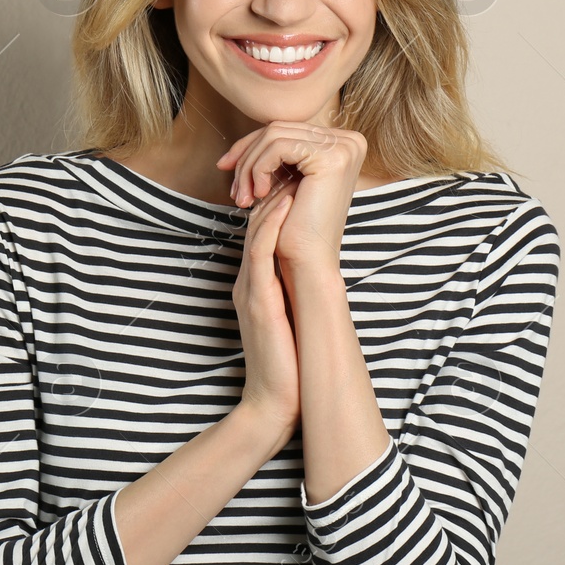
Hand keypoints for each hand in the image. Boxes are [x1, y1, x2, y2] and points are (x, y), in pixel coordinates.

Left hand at [216, 122, 365, 273]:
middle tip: (233, 189)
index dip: (250, 146)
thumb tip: (246, 138)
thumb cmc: (294, 228)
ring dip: (248, 167)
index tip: (225, 166)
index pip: (286, 130)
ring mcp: (345, 146)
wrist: (308, 263)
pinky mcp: (333, 156)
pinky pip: (278, 146)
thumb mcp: (284, 181)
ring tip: (243, 198)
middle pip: (279, 128)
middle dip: (246, 156)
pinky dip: (258, 169)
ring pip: (273, 135)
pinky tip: (259, 196)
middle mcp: (350, 140)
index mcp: (343, 143)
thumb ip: (275, 153)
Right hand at [231, 174, 300, 434]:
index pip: (261, 227)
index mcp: (255, 281)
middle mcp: (248, 280)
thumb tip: (316, 263)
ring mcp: (249, 288)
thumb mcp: (289, 313)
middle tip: (291, 162)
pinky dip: (271, 226)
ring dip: (271, 197)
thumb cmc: (289, 362)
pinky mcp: (256, 301)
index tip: (298, 176)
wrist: (275, 402)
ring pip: (254, 231)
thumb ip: (294, 285)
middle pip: (254, 221)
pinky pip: (259, 254)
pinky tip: (286, 204)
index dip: (276, 196)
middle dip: (270, 187)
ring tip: (289, 171)